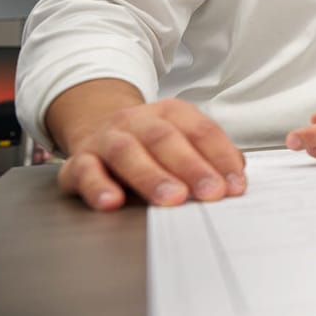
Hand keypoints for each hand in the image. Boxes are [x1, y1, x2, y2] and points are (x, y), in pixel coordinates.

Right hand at [53, 91, 245, 210]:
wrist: (96, 132)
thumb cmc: (149, 145)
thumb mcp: (182, 141)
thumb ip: (210, 156)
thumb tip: (236, 176)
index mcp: (171, 112)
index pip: (201, 131)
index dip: (221, 157)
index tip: (235, 185)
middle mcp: (137, 120)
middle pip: (166, 140)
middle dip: (192, 168)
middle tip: (210, 192)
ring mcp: (106, 139)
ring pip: (127, 152)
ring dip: (151, 177)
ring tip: (171, 199)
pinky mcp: (78, 161)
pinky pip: (86, 171)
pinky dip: (98, 187)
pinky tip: (113, 202)